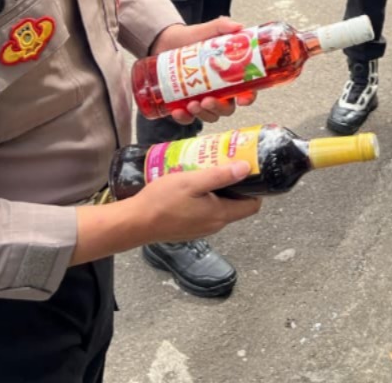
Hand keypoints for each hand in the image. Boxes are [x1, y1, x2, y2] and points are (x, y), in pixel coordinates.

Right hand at [129, 162, 262, 243]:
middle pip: (237, 205)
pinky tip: (193, 183)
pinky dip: (206, 197)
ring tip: (208, 169)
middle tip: (226, 162)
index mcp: (220, 215)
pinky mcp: (190, 228)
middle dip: (236, 184)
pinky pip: (206, 211)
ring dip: (219, 189)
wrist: (135, 223)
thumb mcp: (192, 182)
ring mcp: (201, 228)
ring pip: (220, 207)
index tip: (249, 169)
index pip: (253, 205)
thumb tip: (247, 168)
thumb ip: (220, 176)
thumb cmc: (162, 201)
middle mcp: (214, 225)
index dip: (256, 187)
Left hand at [150, 18, 257, 124]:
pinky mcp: (186, 103)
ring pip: (210, 115)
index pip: (247, 90)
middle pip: (228, 108)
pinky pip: (189, 118)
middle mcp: (220, 90)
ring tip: (192, 105)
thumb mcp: (208, 30)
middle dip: (219, 108)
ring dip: (203, 114)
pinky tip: (177, 111)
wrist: (168, 41)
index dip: (249, 97)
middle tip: (207, 100)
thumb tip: (238, 27)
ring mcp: (204, 98)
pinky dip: (184, 118)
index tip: (243, 99)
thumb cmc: (193, 38)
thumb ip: (222, 26)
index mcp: (231, 75)